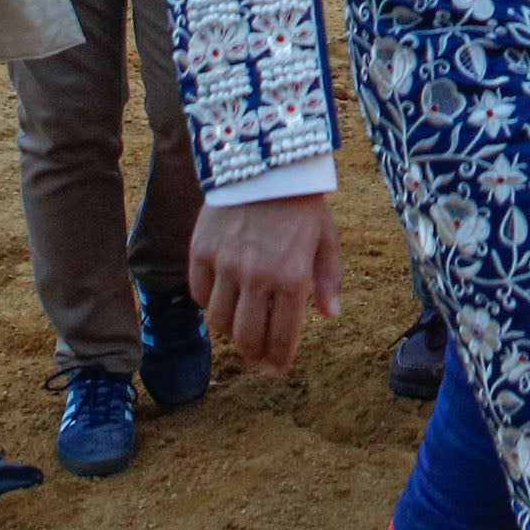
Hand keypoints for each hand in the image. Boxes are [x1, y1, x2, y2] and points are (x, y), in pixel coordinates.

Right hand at [186, 193, 344, 374]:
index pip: (281, 337)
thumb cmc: (301, 203)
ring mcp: (225, 264)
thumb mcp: (326, 238)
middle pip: (246, 338)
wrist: (265, 162)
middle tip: (258, 356)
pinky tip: (221, 295)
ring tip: (240, 322)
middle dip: (254, 354)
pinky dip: (208, 302)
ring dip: (229, 329)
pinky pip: (198, 294)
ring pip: (218, 321)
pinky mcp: (201, 251)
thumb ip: (329, 279)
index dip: (279, 360)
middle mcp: (256, 276)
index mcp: (292, 277)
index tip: (278, 367)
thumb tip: (330, 315)